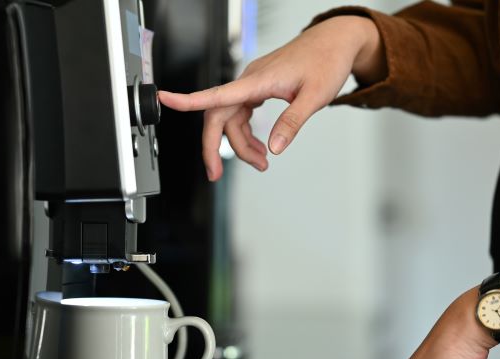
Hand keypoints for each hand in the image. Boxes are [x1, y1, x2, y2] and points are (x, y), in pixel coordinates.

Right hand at [158, 15, 385, 180]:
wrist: (335, 41)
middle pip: (218, 117)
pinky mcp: (259, 88)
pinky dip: (247, 134)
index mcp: (258, 80)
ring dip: (240, 145)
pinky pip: (242, 114)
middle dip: (214, 147)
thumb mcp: (314, 96)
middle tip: (215, 175)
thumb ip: (292, 122)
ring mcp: (253, 84)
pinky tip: (261, 147)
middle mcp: (250, 81)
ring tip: (260, 163)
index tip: (164, 99)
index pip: (215, 94)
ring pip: (232, 120)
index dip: (187, 100)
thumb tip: (274, 147)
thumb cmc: (326, 61)